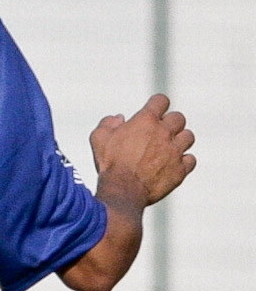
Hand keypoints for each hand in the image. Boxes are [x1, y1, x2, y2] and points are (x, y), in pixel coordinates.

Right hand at [90, 93, 195, 207]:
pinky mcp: (181, 169)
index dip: (157, 104)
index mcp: (146, 121)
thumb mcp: (99, 138)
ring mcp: (175, 151)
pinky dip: (184, 160)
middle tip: (159, 132)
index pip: (161, 100)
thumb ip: (108, 123)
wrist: (123, 190)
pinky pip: (191, 159)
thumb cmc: (110, 163)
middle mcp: (165, 133)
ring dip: (179, 139)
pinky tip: (173, 163)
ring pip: (188, 137)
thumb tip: (119, 118)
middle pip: (179, 118)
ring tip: (168, 147)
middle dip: (170, 123)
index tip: (153, 110)